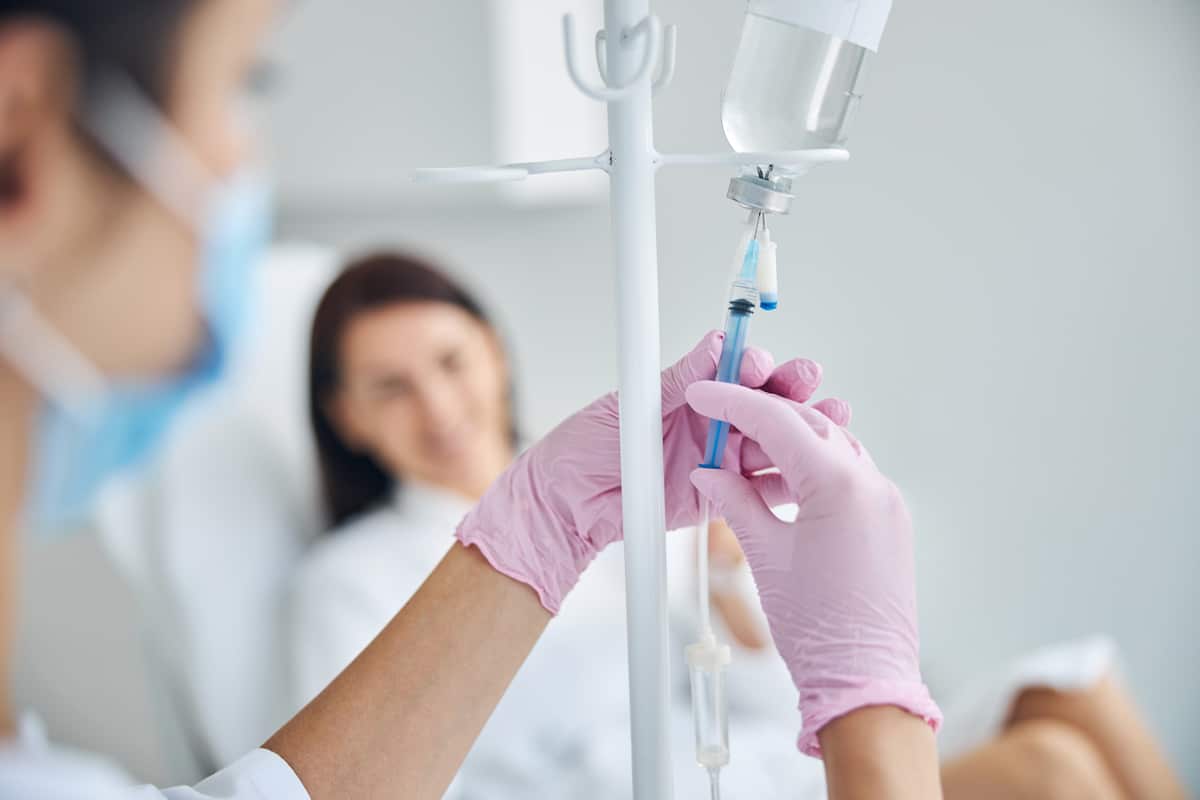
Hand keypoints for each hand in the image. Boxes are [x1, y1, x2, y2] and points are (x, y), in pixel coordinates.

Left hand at [456, 331, 832, 613]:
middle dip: (789, 388)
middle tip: (807, 378)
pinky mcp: (719, 498)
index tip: (757, 364)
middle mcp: (708, 423)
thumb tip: (715, 344)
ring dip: (802, 429)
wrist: (565, 505)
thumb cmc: (582, 447)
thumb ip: (679, 380)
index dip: (750, 365)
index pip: (733, 370)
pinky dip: (787, 478)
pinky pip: (760, 488)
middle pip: (763, 402)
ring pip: (771, 442)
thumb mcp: (631, 405)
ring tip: (832, 417)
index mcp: (688, 392)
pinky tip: (811, 468)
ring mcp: (717, 460)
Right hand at [686, 380, 941, 756]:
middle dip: (760, 417)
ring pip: (831, 448)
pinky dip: (810, 470)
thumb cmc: (818, 629)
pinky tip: (776, 485)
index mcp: (841, 485)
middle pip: (809, 426)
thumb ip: (735, 502)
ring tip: (741, 458)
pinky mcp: (889, 522)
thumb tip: (711, 474)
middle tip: (718, 421)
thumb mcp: (765, 555)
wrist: (865, 681)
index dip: (733, 403)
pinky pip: (847, 476)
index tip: (704, 394)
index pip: (778, 422)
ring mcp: (886, 503)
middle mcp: (873, 484)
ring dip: (787, 443)